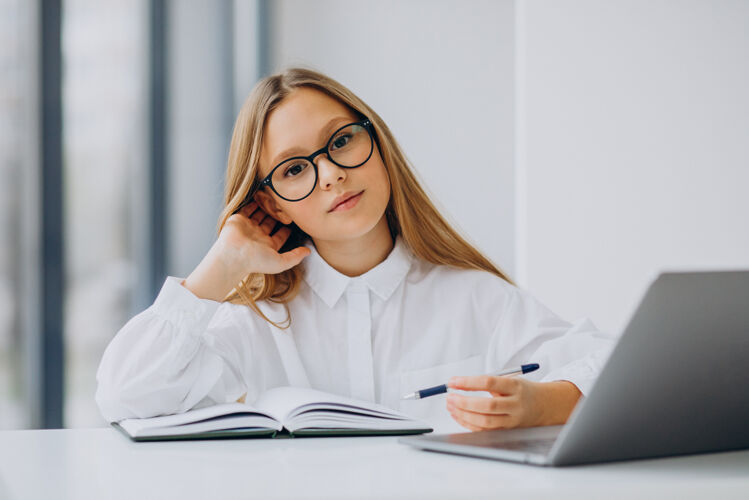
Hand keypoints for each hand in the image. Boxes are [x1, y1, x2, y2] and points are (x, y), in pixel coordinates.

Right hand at [182, 198, 309, 300]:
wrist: (234, 255)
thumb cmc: (256, 260)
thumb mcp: (281, 262)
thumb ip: (295, 256)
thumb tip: (308, 252)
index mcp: (268, 246)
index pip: (280, 235)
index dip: (287, 228)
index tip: (295, 219)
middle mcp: (258, 236)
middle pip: (270, 222)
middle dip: (278, 214)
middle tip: (286, 204)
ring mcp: (248, 227)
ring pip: (260, 214)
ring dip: (267, 207)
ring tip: (276, 197)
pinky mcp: (239, 219)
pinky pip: (248, 208)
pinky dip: (254, 201)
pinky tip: (262, 194)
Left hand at [445, 376, 581, 430]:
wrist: (544, 406)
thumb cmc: (521, 390)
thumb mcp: (510, 380)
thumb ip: (488, 383)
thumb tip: (458, 384)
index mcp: (515, 386)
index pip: (489, 383)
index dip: (468, 382)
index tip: (453, 381)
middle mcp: (515, 404)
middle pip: (487, 406)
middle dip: (464, 402)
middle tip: (449, 397)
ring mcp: (512, 420)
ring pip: (485, 421)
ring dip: (463, 414)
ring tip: (450, 405)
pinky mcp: (507, 431)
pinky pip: (484, 430)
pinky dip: (468, 423)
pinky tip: (458, 415)